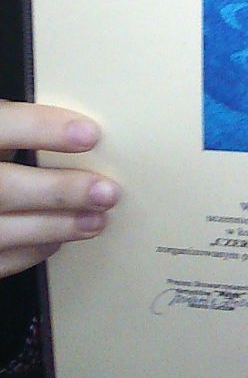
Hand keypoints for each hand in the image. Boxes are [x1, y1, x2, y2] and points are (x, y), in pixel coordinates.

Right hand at [0, 102, 119, 279]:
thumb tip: (73, 128)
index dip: (43, 129)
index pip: (1, 125)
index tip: (90, 134)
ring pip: (4, 230)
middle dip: (59, 191)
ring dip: (56, 226)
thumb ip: (10, 127)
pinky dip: (31, 251)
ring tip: (97, 220)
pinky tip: (58, 240)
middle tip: (106, 191)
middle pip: (4, 187)